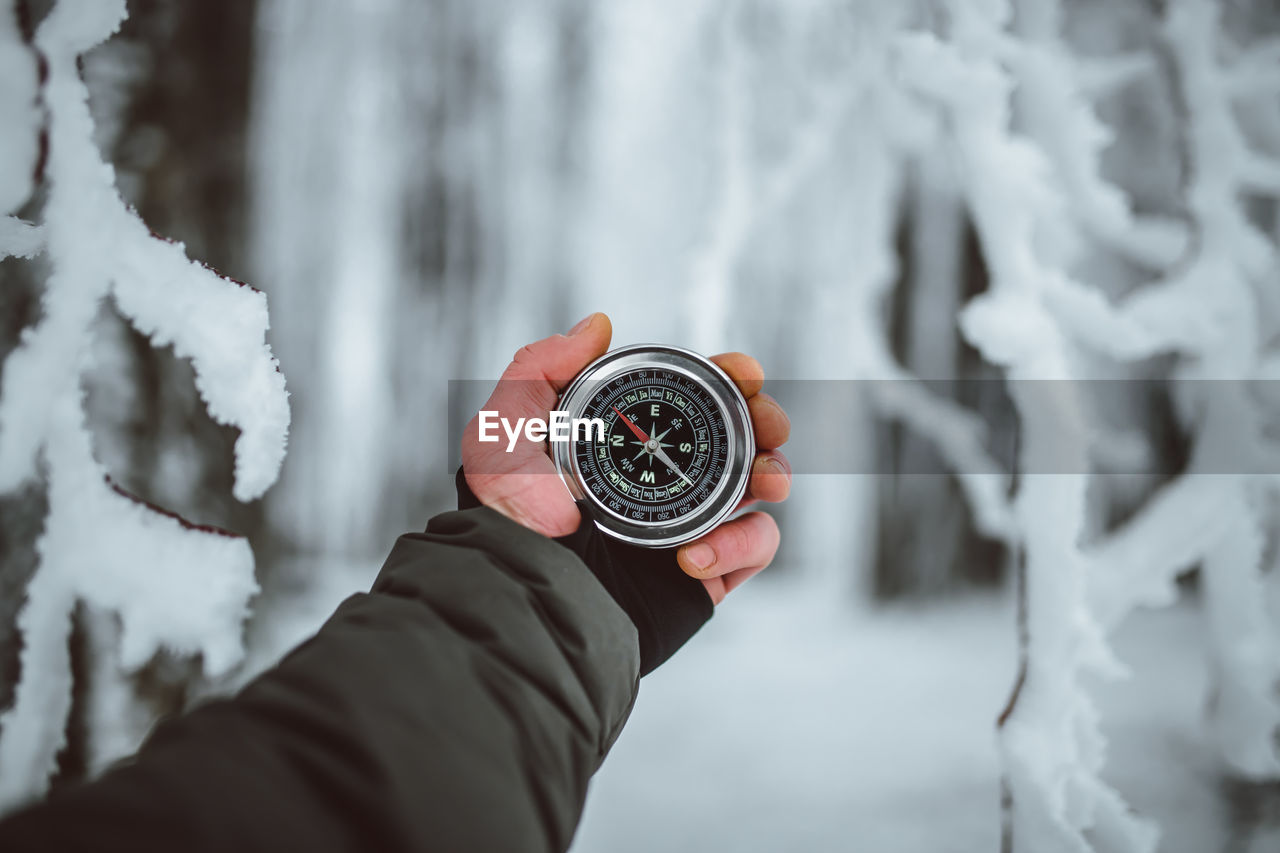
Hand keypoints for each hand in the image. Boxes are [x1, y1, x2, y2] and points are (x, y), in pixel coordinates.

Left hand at [461, 312, 790, 604]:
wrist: (521, 597)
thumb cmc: (504, 520)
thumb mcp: (501, 433)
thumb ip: (539, 368)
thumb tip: (598, 325)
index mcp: (626, 444)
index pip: (693, 400)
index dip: (728, 379)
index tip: (742, 372)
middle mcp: (662, 483)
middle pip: (740, 439)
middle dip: (766, 422)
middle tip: (768, 425)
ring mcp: (686, 529)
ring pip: (759, 493)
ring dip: (773, 476)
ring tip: (765, 483)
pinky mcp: (702, 578)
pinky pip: (751, 552)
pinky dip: (740, 545)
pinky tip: (693, 556)